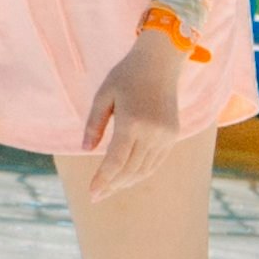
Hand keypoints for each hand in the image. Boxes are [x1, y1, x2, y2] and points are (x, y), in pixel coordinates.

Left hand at [74, 28, 205, 198]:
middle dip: (112, 185)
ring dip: (126, 182)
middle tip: (96, 196)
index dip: (103, 180)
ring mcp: (165, 135)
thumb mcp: (103, 95)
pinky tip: (126, 177)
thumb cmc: (126, 75)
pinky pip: (155, 162)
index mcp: (132, 122)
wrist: (161, 62)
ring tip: (109, 189)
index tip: (91, 194)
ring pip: (144, 170)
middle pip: (130, 170)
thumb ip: (93, 124)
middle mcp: (152, 132)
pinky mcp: (172, 135)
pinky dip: (140, 173)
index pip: (116, 161)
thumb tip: (85, 150)